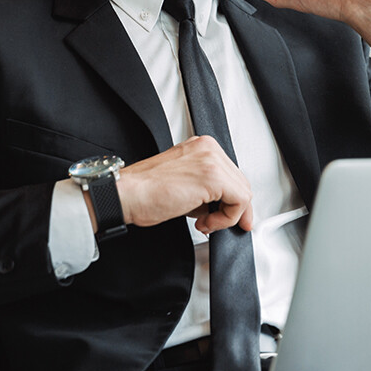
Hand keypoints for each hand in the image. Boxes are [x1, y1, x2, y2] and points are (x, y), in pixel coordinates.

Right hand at [115, 136, 252, 234]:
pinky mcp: (213, 177)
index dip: (233, 199)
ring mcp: (212, 159)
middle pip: (240, 182)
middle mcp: (209, 148)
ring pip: (243, 193)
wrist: (127, 194)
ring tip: (204, 223)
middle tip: (216, 224)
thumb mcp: (183, 182)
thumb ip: (205, 188)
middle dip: (233, 209)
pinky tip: (205, 223)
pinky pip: (239, 201)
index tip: (230, 215)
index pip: (231, 174)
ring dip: (226, 215)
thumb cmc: (145, 191)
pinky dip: (225, 219)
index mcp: (202, 146)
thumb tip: (220, 206)